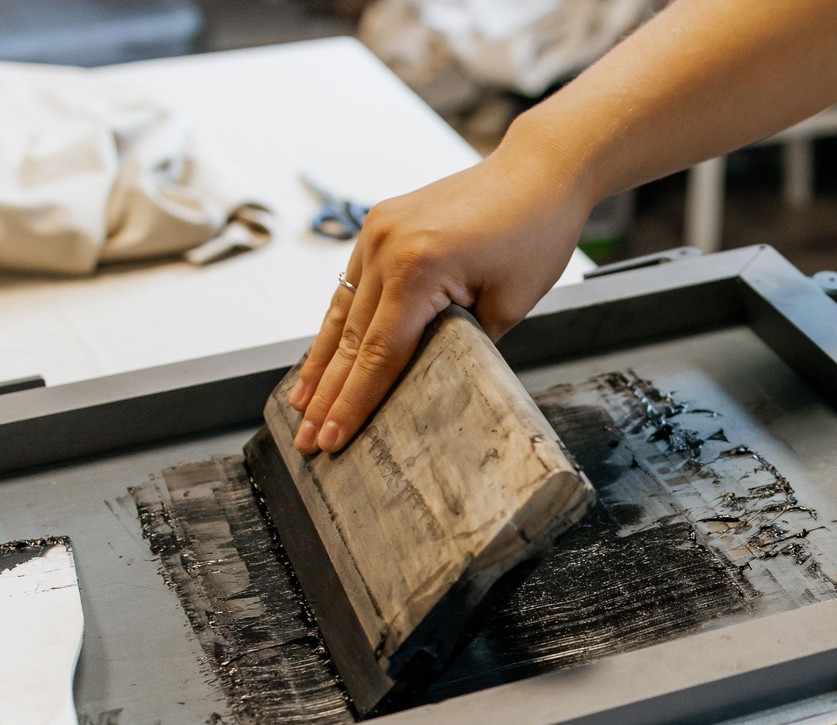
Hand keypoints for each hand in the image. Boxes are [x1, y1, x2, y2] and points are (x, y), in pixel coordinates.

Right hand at [288, 138, 593, 453]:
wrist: (539, 171)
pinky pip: (350, 288)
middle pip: (351, 341)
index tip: (331, 441)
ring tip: (298, 408)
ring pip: (340, 315)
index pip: (380, 355)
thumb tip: (425, 381)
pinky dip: (336, 327)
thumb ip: (460, 344)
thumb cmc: (535, 236)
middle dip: (327, 397)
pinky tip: (322, 359)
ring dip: (319, 366)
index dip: (353, 405)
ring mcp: (376, 231)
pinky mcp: (378, 225)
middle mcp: (385, 246)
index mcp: (418, 268)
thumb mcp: (506, 305)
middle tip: (306, 441)